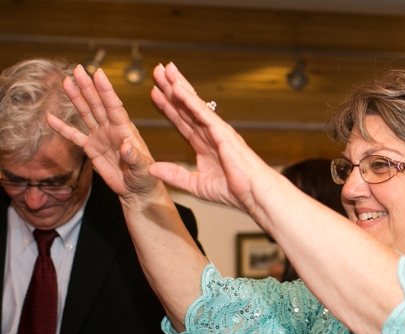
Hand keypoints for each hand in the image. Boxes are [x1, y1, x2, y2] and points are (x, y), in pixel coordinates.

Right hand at [47, 65, 163, 200]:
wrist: (137, 190)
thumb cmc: (146, 178)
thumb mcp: (144, 168)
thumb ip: (135, 157)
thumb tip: (126, 146)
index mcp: (126, 129)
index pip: (114, 106)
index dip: (106, 91)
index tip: (98, 74)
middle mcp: (112, 128)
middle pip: (97, 104)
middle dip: (87, 87)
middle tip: (77, 69)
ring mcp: (100, 136)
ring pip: (86, 114)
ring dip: (76, 99)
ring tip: (66, 82)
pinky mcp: (91, 149)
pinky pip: (75, 137)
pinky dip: (63, 128)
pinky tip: (51, 119)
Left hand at [148, 62, 277, 214]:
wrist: (252, 193)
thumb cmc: (233, 190)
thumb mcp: (195, 184)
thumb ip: (174, 174)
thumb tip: (151, 169)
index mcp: (203, 145)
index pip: (181, 120)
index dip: (167, 107)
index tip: (154, 93)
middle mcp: (208, 133)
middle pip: (185, 106)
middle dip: (171, 88)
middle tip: (157, 70)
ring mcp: (215, 129)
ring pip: (193, 103)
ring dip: (178, 85)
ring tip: (165, 69)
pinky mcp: (222, 131)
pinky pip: (203, 112)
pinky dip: (189, 99)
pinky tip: (178, 87)